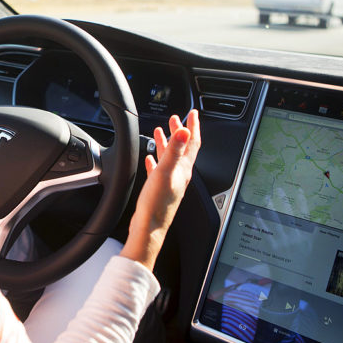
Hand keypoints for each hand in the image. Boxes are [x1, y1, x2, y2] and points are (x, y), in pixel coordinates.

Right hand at [120, 110, 200, 270]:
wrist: (149, 229)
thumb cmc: (157, 204)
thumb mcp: (165, 172)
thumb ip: (175, 150)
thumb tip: (185, 130)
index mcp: (184, 169)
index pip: (192, 142)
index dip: (193, 126)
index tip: (192, 113)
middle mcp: (180, 175)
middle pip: (182, 148)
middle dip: (179, 131)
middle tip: (175, 118)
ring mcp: (170, 183)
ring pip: (170, 158)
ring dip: (166, 143)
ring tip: (160, 131)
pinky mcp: (160, 190)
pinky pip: (160, 170)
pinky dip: (156, 160)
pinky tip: (150, 158)